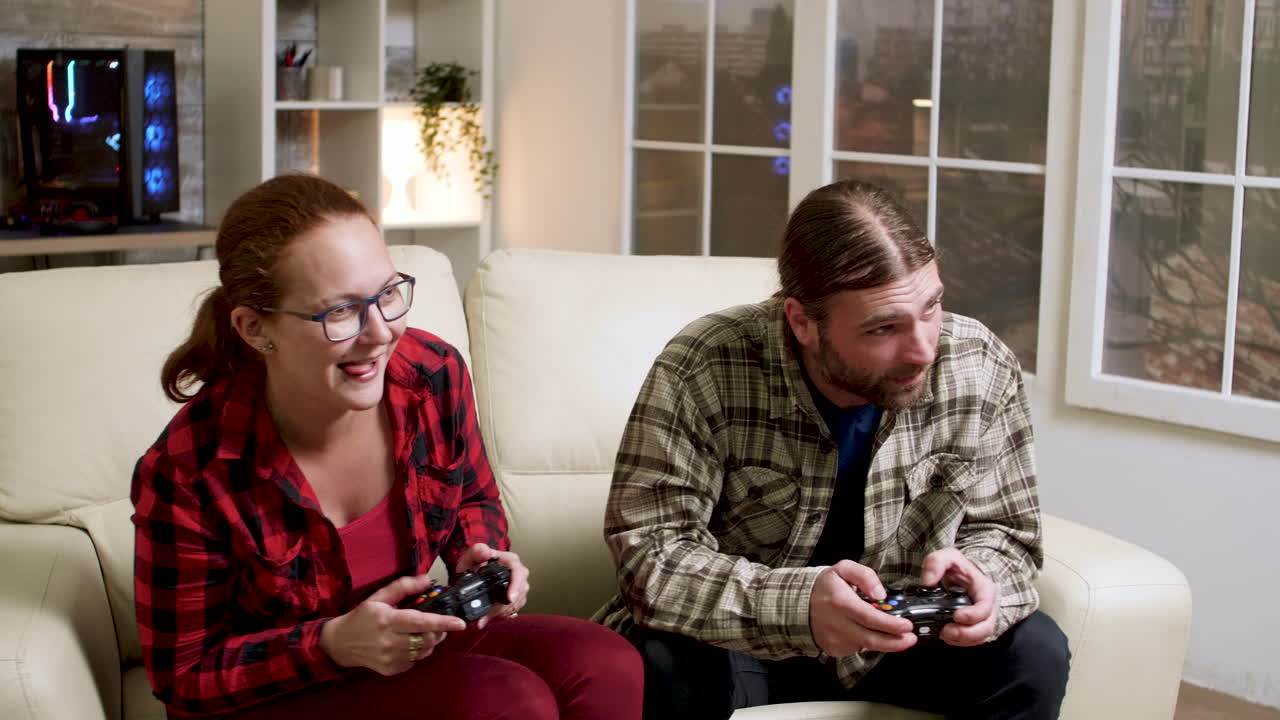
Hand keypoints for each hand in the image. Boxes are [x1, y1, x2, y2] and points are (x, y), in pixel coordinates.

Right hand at [319, 574, 465, 674]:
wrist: (341, 643)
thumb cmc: (362, 617)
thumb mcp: (379, 597)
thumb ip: (404, 587)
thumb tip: (427, 580)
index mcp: (387, 620)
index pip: (420, 622)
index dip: (442, 623)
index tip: (460, 623)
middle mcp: (389, 641)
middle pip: (427, 639)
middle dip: (439, 631)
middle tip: (438, 624)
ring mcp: (390, 658)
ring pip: (424, 651)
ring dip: (430, 641)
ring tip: (424, 632)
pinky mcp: (391, 669)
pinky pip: (415, 661)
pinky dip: (418, 651)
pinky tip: (409, 643)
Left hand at [454, 542, 530, 628]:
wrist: (471, 575)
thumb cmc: (473, 564)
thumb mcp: (471, 556)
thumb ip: (477, 552)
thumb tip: (487, 553)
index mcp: (510, 560)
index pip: (518, 572)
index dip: (516, 586)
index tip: (510, 597)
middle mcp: (517, 572)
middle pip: (520, 590)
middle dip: (507, 604)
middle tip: (492, 613)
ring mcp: (518, 585)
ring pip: (518, 601)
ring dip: (503, 611)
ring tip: (487, 616)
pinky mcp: (516, 596)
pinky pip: (515, 607)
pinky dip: (504, 614)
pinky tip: (493, 615)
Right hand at [809, 560, 916, 657]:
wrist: (799, 603)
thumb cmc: (825, 586)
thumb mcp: (843, 569)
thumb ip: (864, 575)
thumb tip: (880, 594)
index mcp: (841, 602)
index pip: (870, 617)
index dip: (891, 624)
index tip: (907, 625)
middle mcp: (837, 623)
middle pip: (871, 639)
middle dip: (896, 642)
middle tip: (910, 638)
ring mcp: (834, 639)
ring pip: (866, 646)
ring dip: (884, 642)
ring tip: (894, 635)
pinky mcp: (833, 649)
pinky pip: (856, 649)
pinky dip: (867, 642)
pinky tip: (867, 632)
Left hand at [920, 547, 997, 646]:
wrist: (962, 573)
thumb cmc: (958, 567)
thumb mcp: (947, 557)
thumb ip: (936, 563)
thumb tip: (927, 582)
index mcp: (984, 590)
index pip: (985, 607)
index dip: (973, 615)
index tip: (957, 616)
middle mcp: (988, 607)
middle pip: (986, 627)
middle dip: (967, 634)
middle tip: (947, 632)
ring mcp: (982, 618)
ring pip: (980, 637)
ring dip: (963, 640)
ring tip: (945, 635)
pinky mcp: (975, 626)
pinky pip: (973, 640)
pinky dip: (961, 642)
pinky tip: (948, 638)